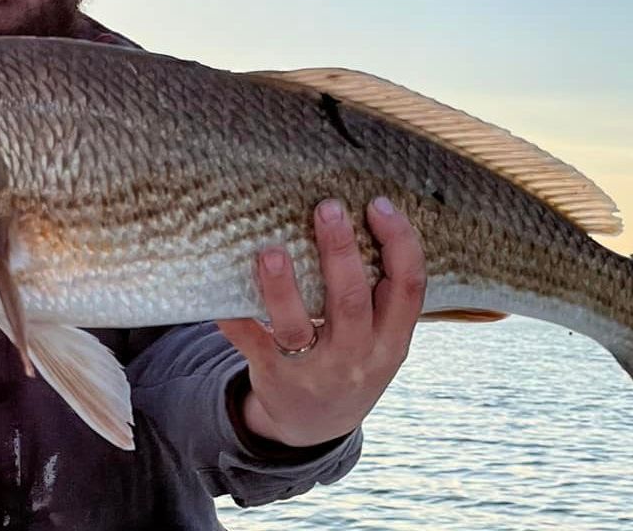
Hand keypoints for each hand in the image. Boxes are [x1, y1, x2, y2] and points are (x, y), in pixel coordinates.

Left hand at [217, 197, 425, 447]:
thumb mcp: (383, 342)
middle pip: (350, 300)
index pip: (408, 288)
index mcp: (391, 342)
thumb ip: (381, 297)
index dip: (399, 243)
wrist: (315, 427)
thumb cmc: (351, 363)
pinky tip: (224, 289)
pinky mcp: (272, 373)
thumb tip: (365, 218)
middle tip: (328, 208)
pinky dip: (235, 317)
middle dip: (340, 251)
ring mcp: (311, 369)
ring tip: (271, 251)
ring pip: (297, 326)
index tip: (378, 205)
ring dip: (283, 287)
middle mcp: (354, 357)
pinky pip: (251, 342)